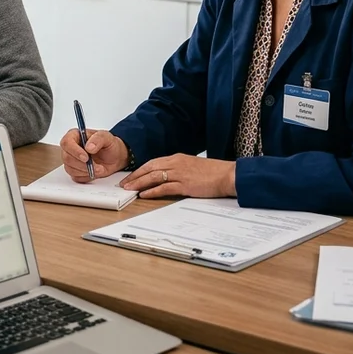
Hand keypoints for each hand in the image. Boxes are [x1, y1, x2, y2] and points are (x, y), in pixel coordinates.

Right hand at [60, 128, 129, 182]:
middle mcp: (70, 148)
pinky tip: (94, 171)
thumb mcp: (107, 137)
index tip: (86, 157)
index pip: (66, 142)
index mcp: (75, 136)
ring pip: (70, 169)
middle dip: (82, 164)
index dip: (75, 151)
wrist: (114, 157)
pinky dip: (86, 176)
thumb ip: (98, 139)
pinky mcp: (74, 171)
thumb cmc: (108, 145)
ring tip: (99, 168)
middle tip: (96, 166)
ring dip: (86, 171)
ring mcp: (71, 160)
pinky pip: (75, 177)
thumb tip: (89, 147)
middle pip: (67, 158)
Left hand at [120, 154, 235, 198]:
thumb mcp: (193, 166)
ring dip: (139, 183)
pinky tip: (144, 195)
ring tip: (129, 189)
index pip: (153, 162)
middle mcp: (176, 163)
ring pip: (153, 177)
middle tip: (124, 184)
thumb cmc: (214, 172)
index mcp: (178, 158)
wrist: (228, 175)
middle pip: (149, 168)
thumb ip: (179, 169)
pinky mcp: (185, 184)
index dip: (140, 170)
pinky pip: (164, 188)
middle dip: (135, 176)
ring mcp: (180, 174)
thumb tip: (168, 176)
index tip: (131, 176)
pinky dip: (152, 191)